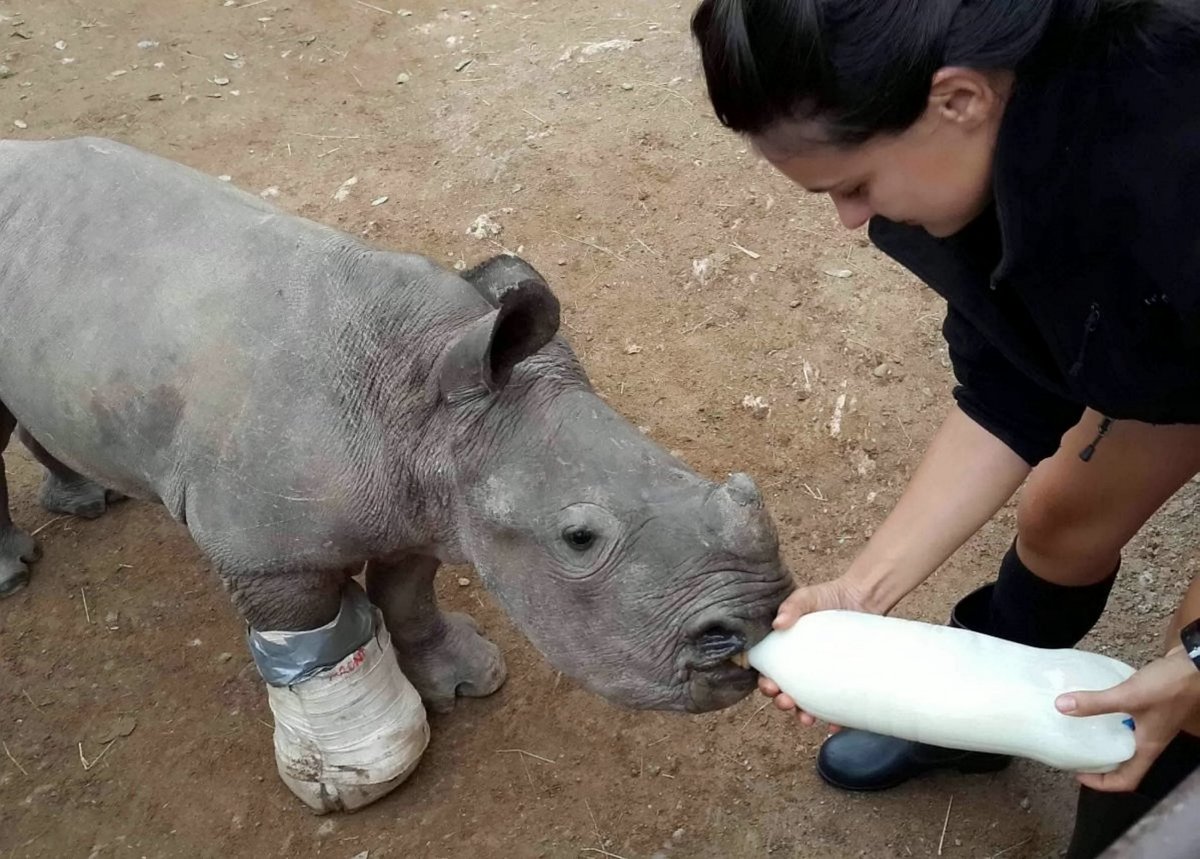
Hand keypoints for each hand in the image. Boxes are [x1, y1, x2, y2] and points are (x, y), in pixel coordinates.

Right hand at [757, 576, 869, 726]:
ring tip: (805, 718)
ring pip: (809, 703)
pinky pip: (838, 705)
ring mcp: (823, 676)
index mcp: (786, 650)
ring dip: (803, 714)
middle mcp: (802, 667)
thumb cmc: (828, 596)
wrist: (862, 598)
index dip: (766, 683)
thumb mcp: (806, 597)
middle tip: (786, 702)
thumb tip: (778, 623)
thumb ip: (791, 606)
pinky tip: (834, 725)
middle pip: (786, 691)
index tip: (769, 685)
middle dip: (782, 702)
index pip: (770, 671)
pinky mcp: (843, 680)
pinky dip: (834, 719)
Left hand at [1055, 647, 1199, 791]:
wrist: (1195, 666)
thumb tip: (1061, 706)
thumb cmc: (1169, 687)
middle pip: (1123, 763)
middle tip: (1074, 750)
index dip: (1102, 783)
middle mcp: (1149, 740)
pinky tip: (1095, 704)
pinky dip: (1110, 717)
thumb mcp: (1128, 696)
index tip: (1079, 773)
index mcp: (1147, 747)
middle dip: (1099, 761)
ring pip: (1123, 740)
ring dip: (1103, 738)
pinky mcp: (1149, 707)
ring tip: (1078, 727)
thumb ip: (1096, 702)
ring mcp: (1151, 724)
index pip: (1127, 780)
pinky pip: (1125, 720)